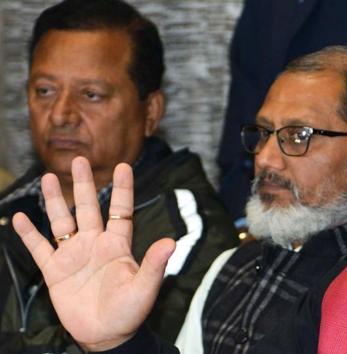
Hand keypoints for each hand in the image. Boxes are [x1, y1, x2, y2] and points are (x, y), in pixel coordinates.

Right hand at [12, 157, 174, 350]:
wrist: (106, 335)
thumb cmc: (130, 312)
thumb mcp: (145, 288)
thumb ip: (155, 264)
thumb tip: (171, 241)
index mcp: (118, 245)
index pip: (121, 210)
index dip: (122, 189)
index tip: (123, 166)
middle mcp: (95, 244)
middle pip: (88, 207)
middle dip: (84, 184)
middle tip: (79, 159)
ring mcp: (74, 256)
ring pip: (62, 222)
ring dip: (56, 201)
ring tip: (49, 178)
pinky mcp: (55, 271)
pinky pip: (39, 248)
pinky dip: (29, 234)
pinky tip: (20, 218)